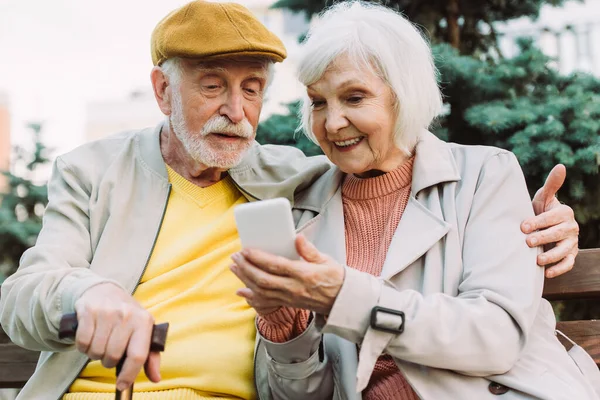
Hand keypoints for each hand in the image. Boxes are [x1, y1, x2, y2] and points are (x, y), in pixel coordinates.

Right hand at [73, 283, 160, 391]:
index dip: (129, 374)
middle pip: (114, 356)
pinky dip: (83, 346)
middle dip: (109, 361)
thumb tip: (156, 378)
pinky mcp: (88, 311)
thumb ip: (150, 356)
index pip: (138, 355)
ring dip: (95, 354)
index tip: (122, 385)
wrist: (105, 291)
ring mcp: (107, 312)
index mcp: (144, 321)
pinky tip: (90, 337)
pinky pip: (82, 342)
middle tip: (109, 353)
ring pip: (96, 351)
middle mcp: (127, 315)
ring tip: (100, 343)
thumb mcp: (143, 330)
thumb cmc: (127, 316)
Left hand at [230, 234, 344, 314]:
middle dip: (246, 267)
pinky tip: (241, 291)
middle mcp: (294, 288)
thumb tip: (297, 237)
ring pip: (261, 291)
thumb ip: (309, 250)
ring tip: (234, 267)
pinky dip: (251, 297)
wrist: (342, 301)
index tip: (246, 250)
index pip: (276, 265)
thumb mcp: (326, 260)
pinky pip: (266, 303)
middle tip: (236, 256)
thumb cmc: (335, 278)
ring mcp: (290, 298)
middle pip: (263, 279)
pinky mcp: (288, 304)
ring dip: (245, 279)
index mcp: (304, 274)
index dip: (258, 258)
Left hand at [521, 164, 578, 277]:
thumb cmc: (541, 210)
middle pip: (558, 234)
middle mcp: (571, 227)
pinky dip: (558, 269)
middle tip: (527, 242)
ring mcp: (572, 242)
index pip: (553, 217)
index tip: (523, 226)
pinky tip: (546, 273)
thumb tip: (561, 166)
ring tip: (537, 260)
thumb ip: (552, 184)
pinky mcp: (570, 255)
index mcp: (565, 212)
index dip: (538, 222)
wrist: (544, 226)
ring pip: (564, 251)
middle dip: (543, 238)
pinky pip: (568, 264)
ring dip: (551, 256)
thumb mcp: (545, 197)